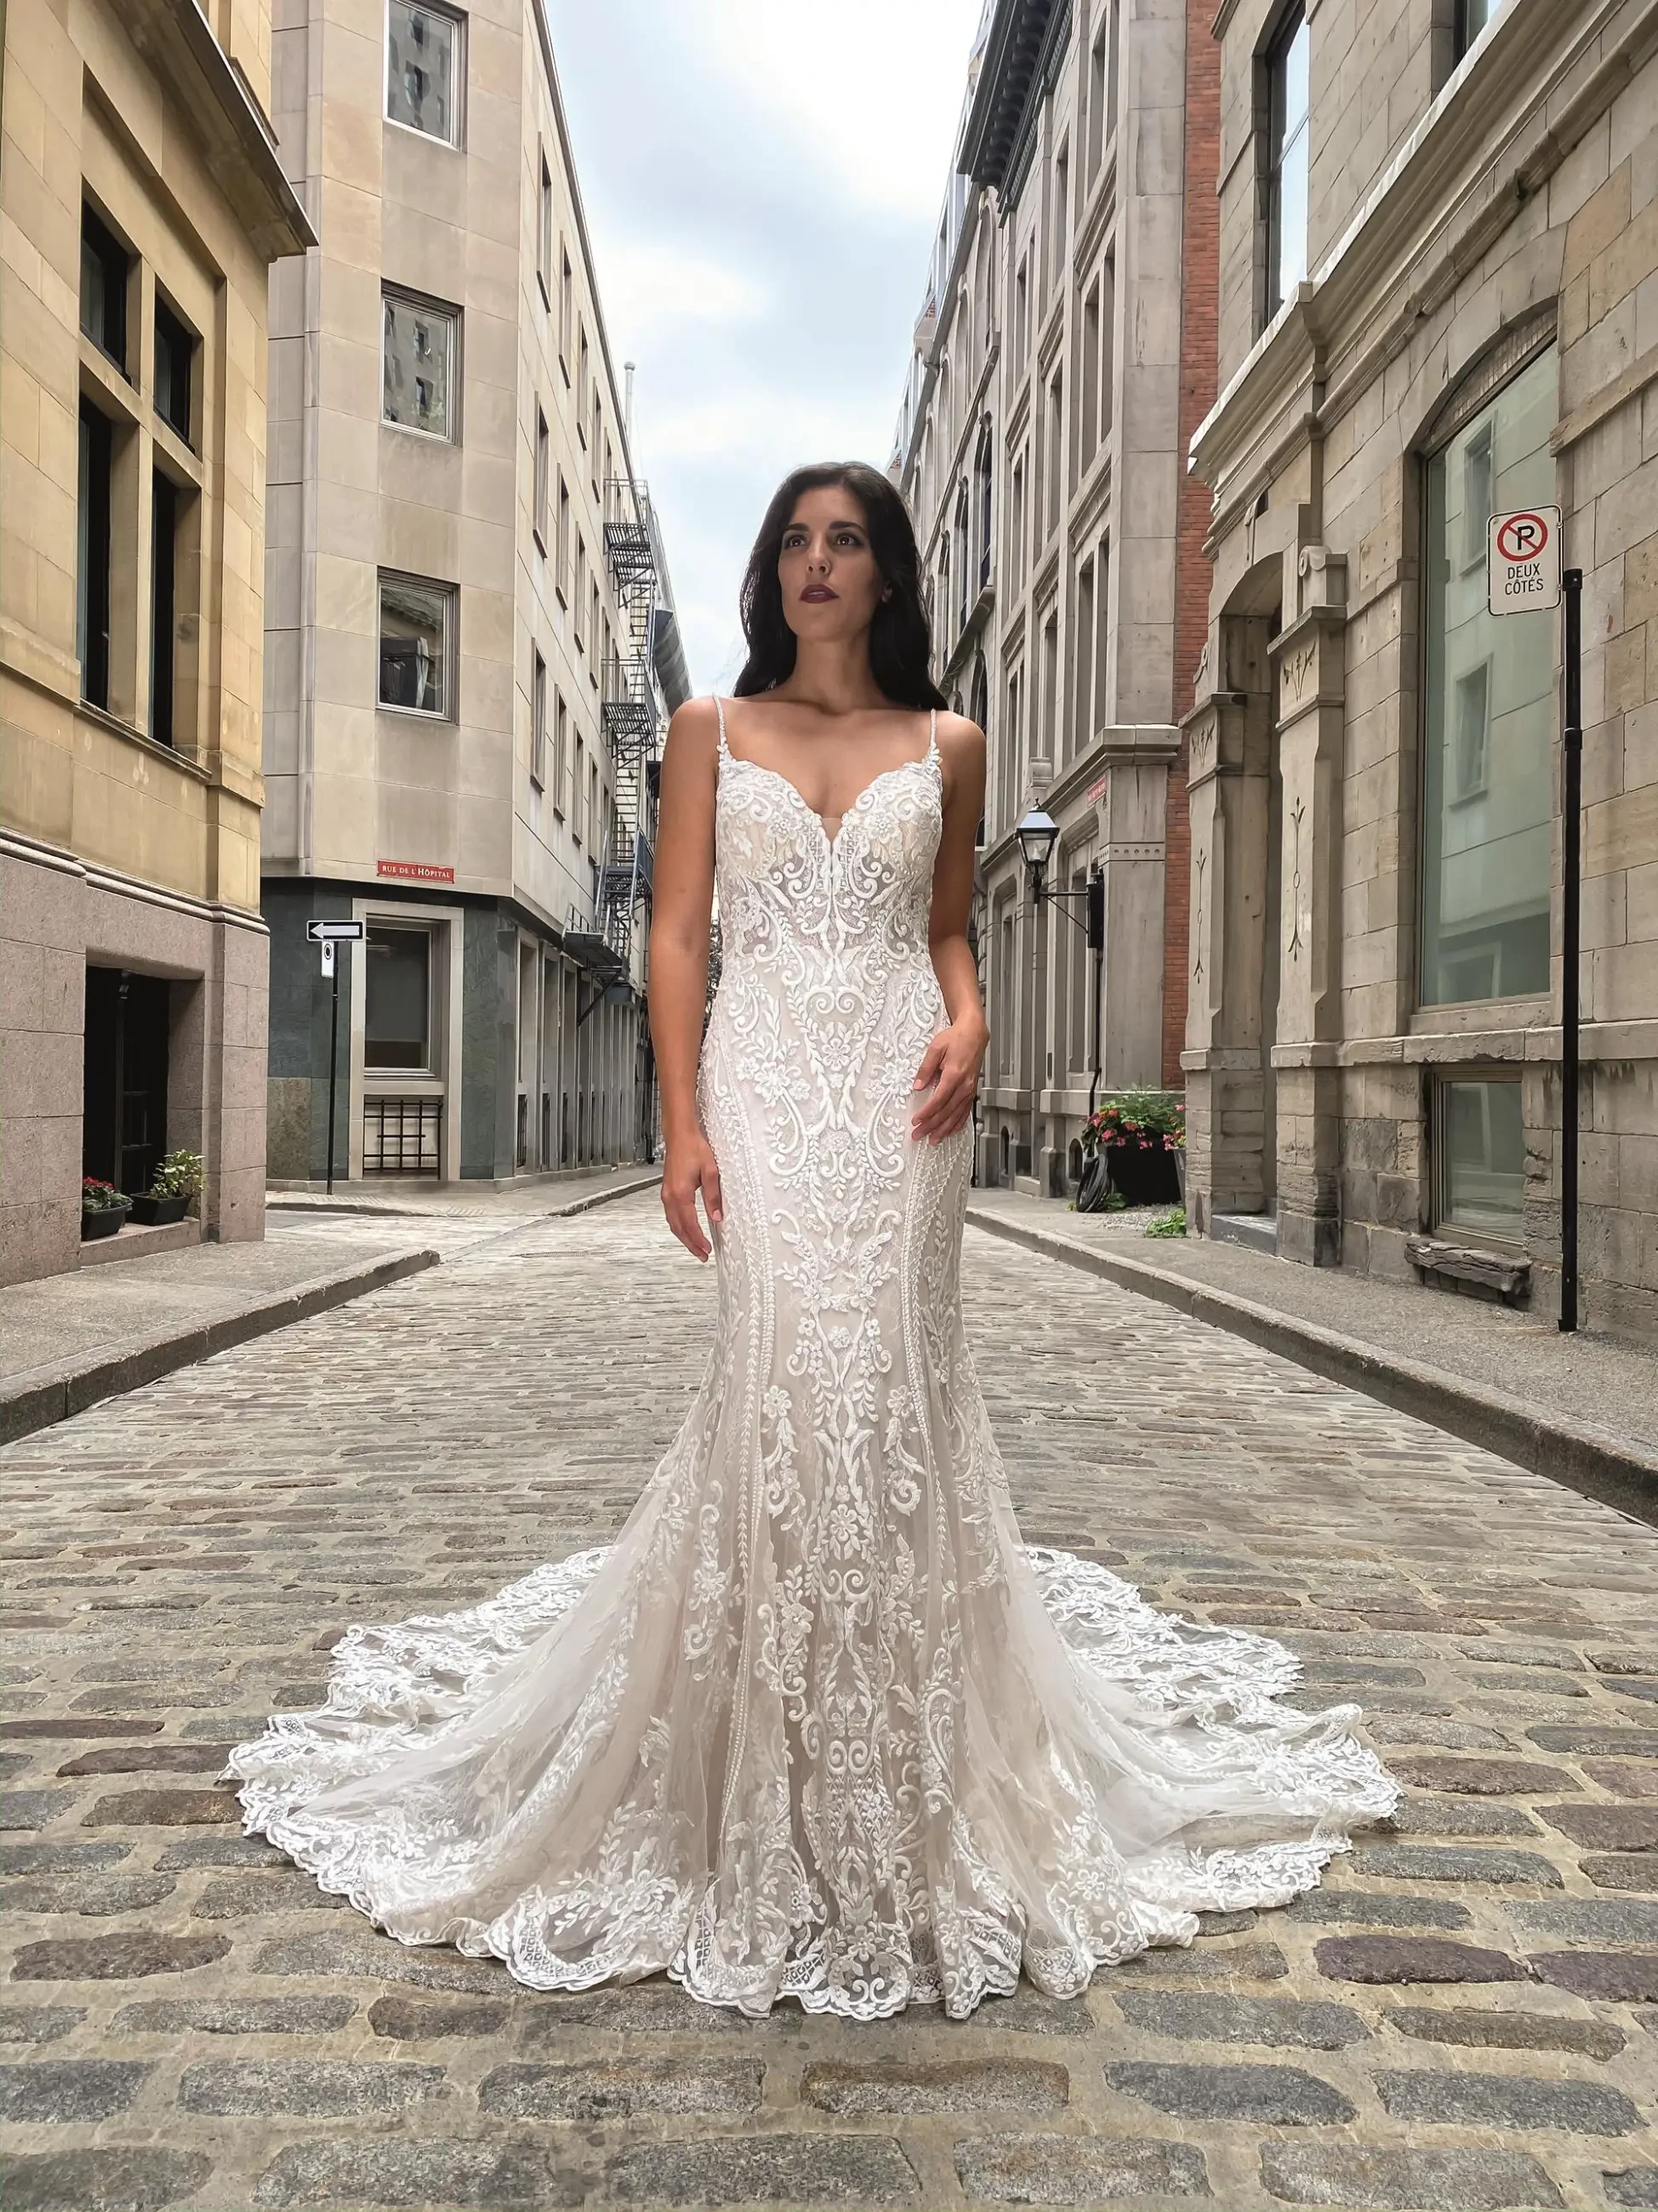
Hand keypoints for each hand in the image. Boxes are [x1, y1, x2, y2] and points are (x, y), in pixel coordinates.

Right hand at [661, 1133, 723, 1261]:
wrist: (680, 1135)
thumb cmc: (694, 1148)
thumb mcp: (711, 1172)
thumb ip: (713, 1197)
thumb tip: (717, 1216)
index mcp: (681, 1193)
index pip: (690, 1224)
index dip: (698, 1240)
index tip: (706, 1250)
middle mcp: (670, 1196)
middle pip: (679, 1228)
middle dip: (690, 1244)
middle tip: (702, 1255)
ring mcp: (666, 1194)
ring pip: (673, 1223)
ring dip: (684, 1237)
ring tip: (695, 1247)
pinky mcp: (667, 1191)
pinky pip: (671, 1215)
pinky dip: (679, 1226)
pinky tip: (686, 1229)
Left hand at [910, 1018, 986, 1144]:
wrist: (974, 1034)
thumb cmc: (956, 1038)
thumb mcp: (935, 1048)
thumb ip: (925, 1069)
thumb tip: (917, 1085)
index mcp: (954, 1075)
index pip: (938, 1100)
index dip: (926, 1113)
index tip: (916, 1121)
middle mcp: (964, 1085)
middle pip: (946, 1112)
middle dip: (931, 1126)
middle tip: (919, 1135)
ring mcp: (969, 1090)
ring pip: (956, 1115)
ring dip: (944, 1129)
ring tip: (933, 1139)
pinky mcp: (971, 1091)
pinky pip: (965, 1112)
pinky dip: (958, 1124)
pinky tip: (951, 1131)